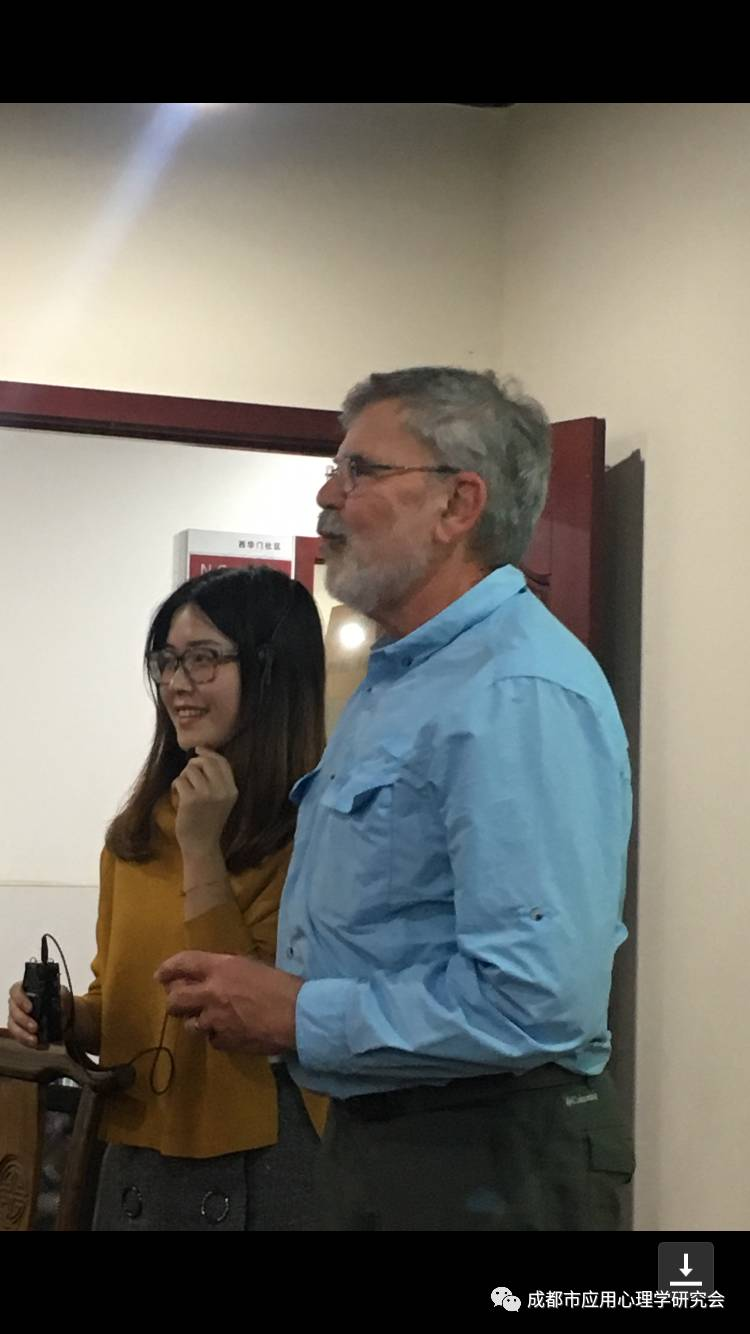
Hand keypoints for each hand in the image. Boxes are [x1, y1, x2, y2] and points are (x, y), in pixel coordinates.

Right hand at [7, 981, 71, 1048]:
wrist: (63, 1015)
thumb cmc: (58, 1000)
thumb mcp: (62, 994)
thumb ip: (60, 996)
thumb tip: (59, 1002)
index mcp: (25, 990)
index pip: (16, 991)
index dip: (20, 999)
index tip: (30, 1008)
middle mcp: (17, 1003)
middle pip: (13, 1010)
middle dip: (23, 1020)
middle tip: (35, 1027)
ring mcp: (16, 1018)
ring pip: (13, 1026)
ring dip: (23, 1034)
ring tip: (35, 1040)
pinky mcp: (19, 1030)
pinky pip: (19, 1037)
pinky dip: (28, 1042)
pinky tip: (39, 1045)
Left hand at [155, 951, 302, 1054]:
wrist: (297, 1016)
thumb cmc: (282, 986)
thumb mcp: (252, 967)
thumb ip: (229, 971)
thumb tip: (216, 975)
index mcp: (220, 968)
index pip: (183, 963)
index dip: (168, 968)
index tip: (160, 974)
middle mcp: (211, 993)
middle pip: (176, 999)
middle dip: (174, 1000)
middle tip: (179, 1001)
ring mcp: (215, 1020)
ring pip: (190, 1023)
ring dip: (196, 1020)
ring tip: (208, 1019)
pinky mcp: (223, 1041)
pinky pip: (211, 1039)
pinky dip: (217, 1036)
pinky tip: (229, 1032)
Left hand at [172, 747, 237, 855]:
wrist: (202, 845)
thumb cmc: (208, 820)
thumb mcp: (221, 799)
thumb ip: (217, 779)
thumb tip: (203, 751)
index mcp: (232, 790)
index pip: (222, 762)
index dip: (209, 753)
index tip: (198, 749)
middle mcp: (222, 791)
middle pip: (205, 762)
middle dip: (193, 765)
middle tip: (188, 776)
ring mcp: (206, 795)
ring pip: (190, 770)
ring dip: (183, 777)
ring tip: (185, 791)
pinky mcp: (190, 800)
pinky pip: (179, 781)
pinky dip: (176, 786)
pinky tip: (178, 797)